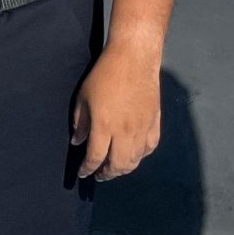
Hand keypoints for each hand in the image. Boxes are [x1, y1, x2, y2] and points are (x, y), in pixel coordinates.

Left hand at [70, 46, 160, 181]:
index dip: (88, 169)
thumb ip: (80, 123)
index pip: (95, 157)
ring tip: (115, 168)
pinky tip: (133, 155)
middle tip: (99, 175)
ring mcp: (143, 128)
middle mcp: (125, 132)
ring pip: (135, 159)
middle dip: (107, 174)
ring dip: (124, 168)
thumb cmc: (104, 75)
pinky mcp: (155, 122)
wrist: (134, 59)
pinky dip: (141, 156)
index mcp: (104, 126)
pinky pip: (150, 147)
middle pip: (118, 165)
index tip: (83, 173)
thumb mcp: (83, 98)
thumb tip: (78, 142)